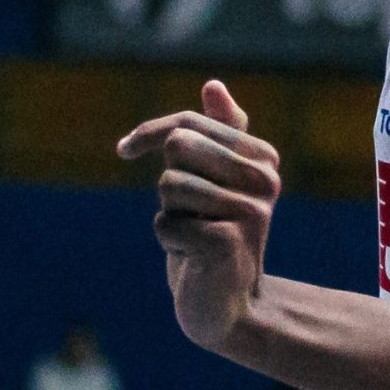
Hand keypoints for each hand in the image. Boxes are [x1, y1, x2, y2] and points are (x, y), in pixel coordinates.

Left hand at [117, 81, 279, 352]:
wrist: (227, 305)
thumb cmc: (213, 234)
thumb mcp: (212, 181)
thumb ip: (216, 133)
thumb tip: (214, 84)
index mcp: (263, 158)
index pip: (188, 124)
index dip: (149, 134)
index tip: (124, 149)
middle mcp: (265, 181)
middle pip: (179, 148)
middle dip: (169, 184)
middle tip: (190, 214)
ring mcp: (250, 212)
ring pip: (170, 186)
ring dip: (170, 215)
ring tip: (196, 236)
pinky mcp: (228, 244)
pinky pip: (166, 223)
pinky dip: (169, 241)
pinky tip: (193, 258)